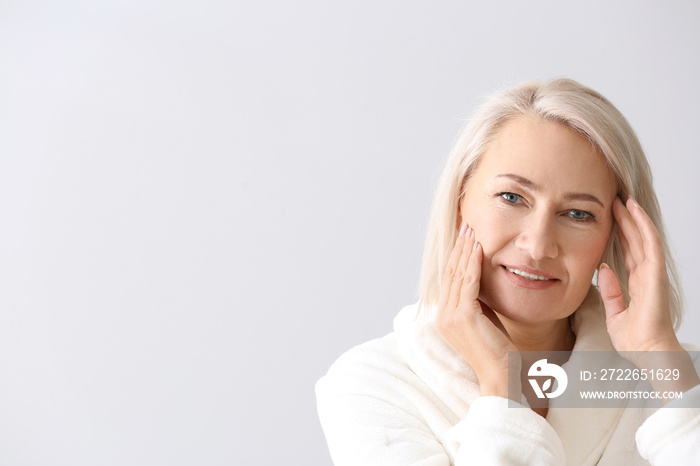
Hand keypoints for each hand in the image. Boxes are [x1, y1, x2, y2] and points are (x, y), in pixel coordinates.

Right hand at [435, 223, 519, 398]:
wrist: (502, 376)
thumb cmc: (498, 351)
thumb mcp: (485, 320)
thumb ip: (478, 301)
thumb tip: (480, 279)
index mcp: (445, 317)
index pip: (449, 279)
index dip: (456, 256)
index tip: (465, 237)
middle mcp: (443, 316)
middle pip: (449, 273)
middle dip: (458, 247)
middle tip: (466, 226)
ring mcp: (450, 316)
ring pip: (456, 274)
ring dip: (465, 250)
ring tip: (472, 230)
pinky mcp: (463, 316)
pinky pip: (467, 283)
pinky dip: (472, 263)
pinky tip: (478, 248)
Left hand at [599, 197, 698, 397]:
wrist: (648, 353)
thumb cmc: (635, 340)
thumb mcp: (614, 313)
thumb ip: (610, 292)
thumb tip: (603, 270)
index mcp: (638, 284)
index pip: (629, 253)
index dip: (621, 235)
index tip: (610, 219)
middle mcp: (646, 276)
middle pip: (635, 241)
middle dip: (625, 220)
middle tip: (614, 201)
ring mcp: (653, 273)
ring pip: (643, 237)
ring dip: (633, 217)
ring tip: (623, 199)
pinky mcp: (656, 274)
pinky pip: (650, 243)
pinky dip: (643, 225)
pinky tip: (635, 210)